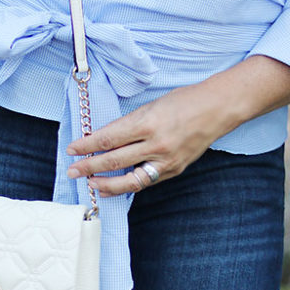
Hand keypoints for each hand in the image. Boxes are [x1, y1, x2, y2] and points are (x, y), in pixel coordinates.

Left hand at [66, 82, 227, 196]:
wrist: (217, 109)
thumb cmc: (184, 102)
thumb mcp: (151, 106)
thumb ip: (130, 125)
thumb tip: (106, 139)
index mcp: (148, 123)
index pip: (109, 138)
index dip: (87, 145)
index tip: (73, 149)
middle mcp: (156, 144)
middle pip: (114, 160)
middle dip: (89, 166)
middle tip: (72, 170)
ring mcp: (166, 160)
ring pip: (130, 179)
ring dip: (106, 184)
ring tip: (90, 184)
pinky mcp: (174, 170)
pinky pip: (145, 182)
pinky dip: (128, 185)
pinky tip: (114, 187)